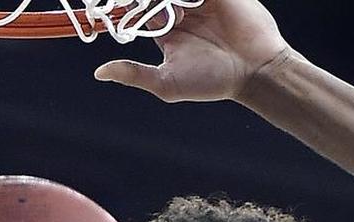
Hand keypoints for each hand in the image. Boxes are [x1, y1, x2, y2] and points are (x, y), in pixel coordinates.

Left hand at [94, 0, 292, 102]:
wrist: (255, 71)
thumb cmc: (212, 82)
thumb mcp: (167, 82)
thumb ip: (134, 74)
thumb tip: (99, 72)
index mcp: (165, 30)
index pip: (138, 8)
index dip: (127, 4)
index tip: (111, 4)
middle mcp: (180, 10)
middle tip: (149, 5)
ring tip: (173, 9)